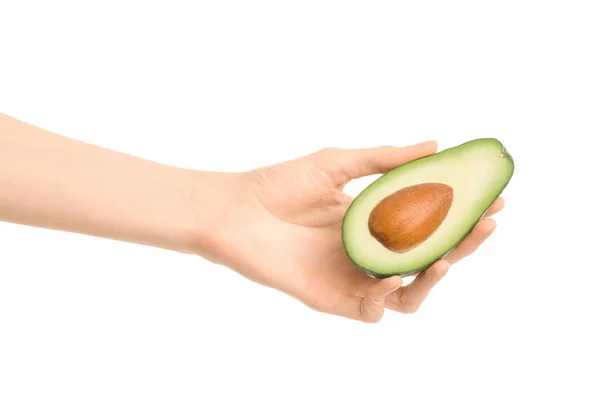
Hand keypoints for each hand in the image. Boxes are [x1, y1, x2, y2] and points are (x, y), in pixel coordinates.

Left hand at [196, 141, 503, 322]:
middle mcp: (368, 251)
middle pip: (427, 258)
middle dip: (460, 244)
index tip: (491, 197)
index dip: (460, 214)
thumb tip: (434, 143)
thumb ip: (386, 159)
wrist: (232, 211)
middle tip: (484, 222)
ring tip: (446, 255)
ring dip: (434, 277)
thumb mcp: (338, 164)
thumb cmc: (278, 185)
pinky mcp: (331, 299)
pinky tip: (394, 274)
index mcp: (373, 221)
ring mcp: (351, 276)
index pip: (428, 223)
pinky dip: (389, 295)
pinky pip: (373, 309)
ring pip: (409, 292)